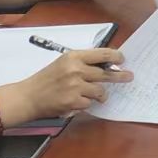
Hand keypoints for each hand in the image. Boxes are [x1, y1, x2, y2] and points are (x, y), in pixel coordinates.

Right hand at [5, 48, 129, 120]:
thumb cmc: (46, 79)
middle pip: (106, 73)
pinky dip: (86, 104)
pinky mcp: (73, 101)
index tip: (122, 59)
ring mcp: (75, 86)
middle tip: (129, 77)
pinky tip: (78, 101)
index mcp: (74, 56)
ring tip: (98, 95)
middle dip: (120, 76)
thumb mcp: (64, 63)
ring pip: (100, 91)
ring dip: (101, 95)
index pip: (102, 54)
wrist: (28, 97)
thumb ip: (83, 62)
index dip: (116, 56)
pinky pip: (89, 103)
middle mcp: (76, 69)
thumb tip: (105, 63)